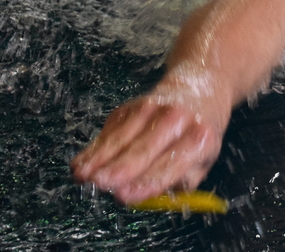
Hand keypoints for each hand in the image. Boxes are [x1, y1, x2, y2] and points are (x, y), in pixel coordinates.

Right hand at [71, 93, 224, 204]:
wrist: (198, 88)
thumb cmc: (198, 134)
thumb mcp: (203, 160)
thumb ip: (179, 181)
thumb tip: (147, 196)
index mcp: (200, 139)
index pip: (170, 165)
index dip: (145, 182)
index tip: (124, 196)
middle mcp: (176, 120)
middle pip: (143, 149)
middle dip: (119, 168)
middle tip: (99, 183)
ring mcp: (152, 109)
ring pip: (121, 137)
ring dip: (99, 157)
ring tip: (81, 175)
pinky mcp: (132, 105)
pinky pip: (110, 130)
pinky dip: (95, 147)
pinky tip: (83, 162)